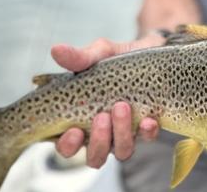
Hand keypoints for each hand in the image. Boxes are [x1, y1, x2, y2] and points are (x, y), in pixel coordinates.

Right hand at [50, 33, 164, 167]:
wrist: (150, 49)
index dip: (68, 146)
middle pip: (95, 157)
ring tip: (122, 107)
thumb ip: (78, 58)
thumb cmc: (116, 58)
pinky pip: (148, 138)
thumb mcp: (97, 54)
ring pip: (122, 151)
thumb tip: (55, 49)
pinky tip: (148, 119)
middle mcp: (102, 133)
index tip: (74, 130)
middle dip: (98, 142)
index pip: (67, 147)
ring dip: (121, 134)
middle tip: (101, 117)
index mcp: (80, 121)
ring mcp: (125, 133)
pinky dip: (147, 131)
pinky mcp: (148, 127)